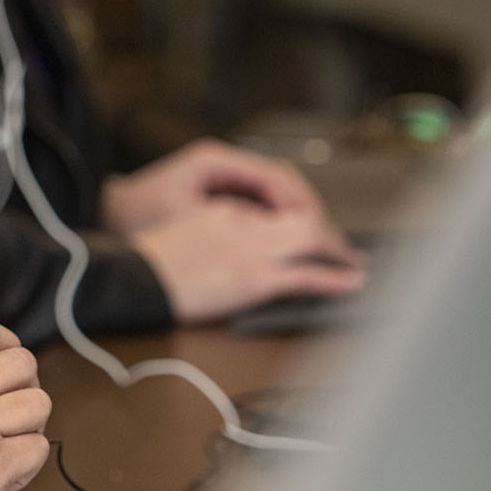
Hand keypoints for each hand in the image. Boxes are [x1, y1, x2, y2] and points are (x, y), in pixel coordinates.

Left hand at [101, 139, 325, 234]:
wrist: (108, 214)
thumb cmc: (138, 214)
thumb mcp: (184, 219)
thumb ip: (229, 222)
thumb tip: (274, 234)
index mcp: (217, 159)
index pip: (277, 177)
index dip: (304, 206)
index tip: (322, 230)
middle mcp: (224, 163)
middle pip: (284, 183)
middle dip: (311, 212)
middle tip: (334, 242)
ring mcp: (224, 177)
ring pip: (277, 194)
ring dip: (299, 218)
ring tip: (322, 246)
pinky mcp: (222, 194)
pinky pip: (263, 205)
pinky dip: (281, 223)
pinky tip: (292, 245)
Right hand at [130, 200, 366, 322]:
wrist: (135, 278)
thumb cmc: (151, 261)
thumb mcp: (185, 228)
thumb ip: (217, 226)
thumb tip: (242, 238)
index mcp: (226, 209)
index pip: (276, 208)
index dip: (301, 220)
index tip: (311, 231)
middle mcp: (245, 223)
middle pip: (303, 216)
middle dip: (329, 231)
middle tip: (344, 248)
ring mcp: (252, 250)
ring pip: (312, 239)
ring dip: (339, 251)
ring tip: (355, 264)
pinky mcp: (254, 279)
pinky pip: (306, 276)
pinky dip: (335, 278)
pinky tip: (351, 282)